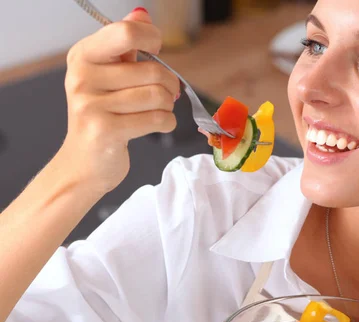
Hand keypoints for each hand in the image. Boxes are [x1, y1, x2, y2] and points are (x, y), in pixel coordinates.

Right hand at [60, 9, 179, 195]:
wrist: (84, 163)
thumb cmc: (103, 116)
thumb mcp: (108, 76)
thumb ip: (124, 45)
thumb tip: (142, 14)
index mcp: (83, 56)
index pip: (126, 32)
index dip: (152, 39)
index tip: (155, 51)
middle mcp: (82, 77)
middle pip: (152, 70)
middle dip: (169, 84)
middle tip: (165, 93)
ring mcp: (91, 105)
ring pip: (158, 96)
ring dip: (168, 106)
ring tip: (158, 111)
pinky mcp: (105, 131)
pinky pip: (158, 119)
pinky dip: (166, 123)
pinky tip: (157, 125)